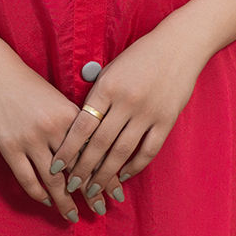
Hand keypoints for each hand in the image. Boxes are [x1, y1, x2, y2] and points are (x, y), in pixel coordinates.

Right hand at [0, 46, 91, 222]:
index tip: (116, 193)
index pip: (94, 153)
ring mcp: (30, 140)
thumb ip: (77, 125)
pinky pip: (26, 178)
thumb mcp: (61, 101)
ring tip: (73, 215)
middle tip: (100, 210)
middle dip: (90, 193)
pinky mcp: (9, 147)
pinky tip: (46, 201)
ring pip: (52, 180)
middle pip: (76, 170)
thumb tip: (94, 153)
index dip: (106, 176)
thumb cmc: (32, 87)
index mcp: (71, 117)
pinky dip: (38, 193)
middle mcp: (53, 130)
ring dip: (64, 201)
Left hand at [49, 13, 207, 202]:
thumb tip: (78, 127)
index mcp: (107, 87)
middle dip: (83, 169)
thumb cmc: (140, 56)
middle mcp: (126, 102)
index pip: (81, 126)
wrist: (179, 45)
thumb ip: (97, 96)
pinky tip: (123, 175)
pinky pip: (148, 150)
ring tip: (93, 189)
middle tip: (71, 188)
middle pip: (99, 144)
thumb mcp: (111, 69)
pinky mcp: (166, 120)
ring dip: (105, 174)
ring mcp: (147, 113)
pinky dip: (134, 166)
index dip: (67, 150)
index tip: (56, 168)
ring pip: (121, 152)